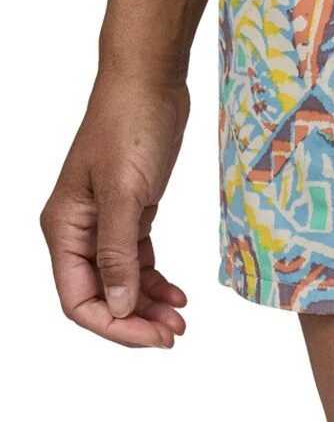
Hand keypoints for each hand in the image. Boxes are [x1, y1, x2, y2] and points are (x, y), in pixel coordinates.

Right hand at [41, 74, 190, 348]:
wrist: (149, 82)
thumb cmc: (131, 127)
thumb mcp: (126, 194)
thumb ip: (118, 253)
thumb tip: (117, 306)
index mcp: (65, 229)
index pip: (79, 300)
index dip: (115, 326)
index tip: (155, 339)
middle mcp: (78, 230)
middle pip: (99, 296)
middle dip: (134, 320)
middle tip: (175, 334)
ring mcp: (104, 221)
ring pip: (121, 280)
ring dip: (148, 303)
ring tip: (181, 319)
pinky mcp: (130, 210)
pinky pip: (136, 259)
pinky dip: (155, 279)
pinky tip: (178, 292)